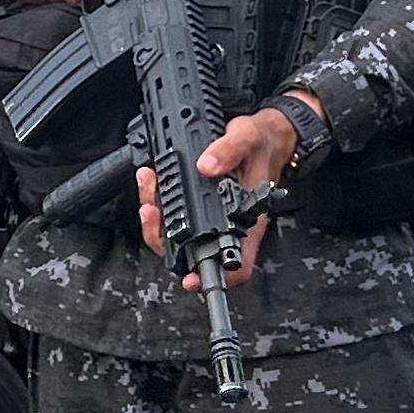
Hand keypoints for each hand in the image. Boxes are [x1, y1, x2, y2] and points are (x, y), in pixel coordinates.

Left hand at [131, 100, 305, 285]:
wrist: (264, 134)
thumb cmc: (262, 142)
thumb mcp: (248, 138)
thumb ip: (229, 151)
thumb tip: (206, 166)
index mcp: (247, 218)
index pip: (236, 264)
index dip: (216, 277)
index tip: (191, 278)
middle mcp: (229, 223)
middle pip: (194, 252)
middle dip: (164, 235)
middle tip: (151, 211)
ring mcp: (213, 216)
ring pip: (178, 233)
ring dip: (157, 215)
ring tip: (149, 188)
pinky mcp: (200, 204)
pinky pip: (175, 212)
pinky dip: (159, 199)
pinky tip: (152, 179)